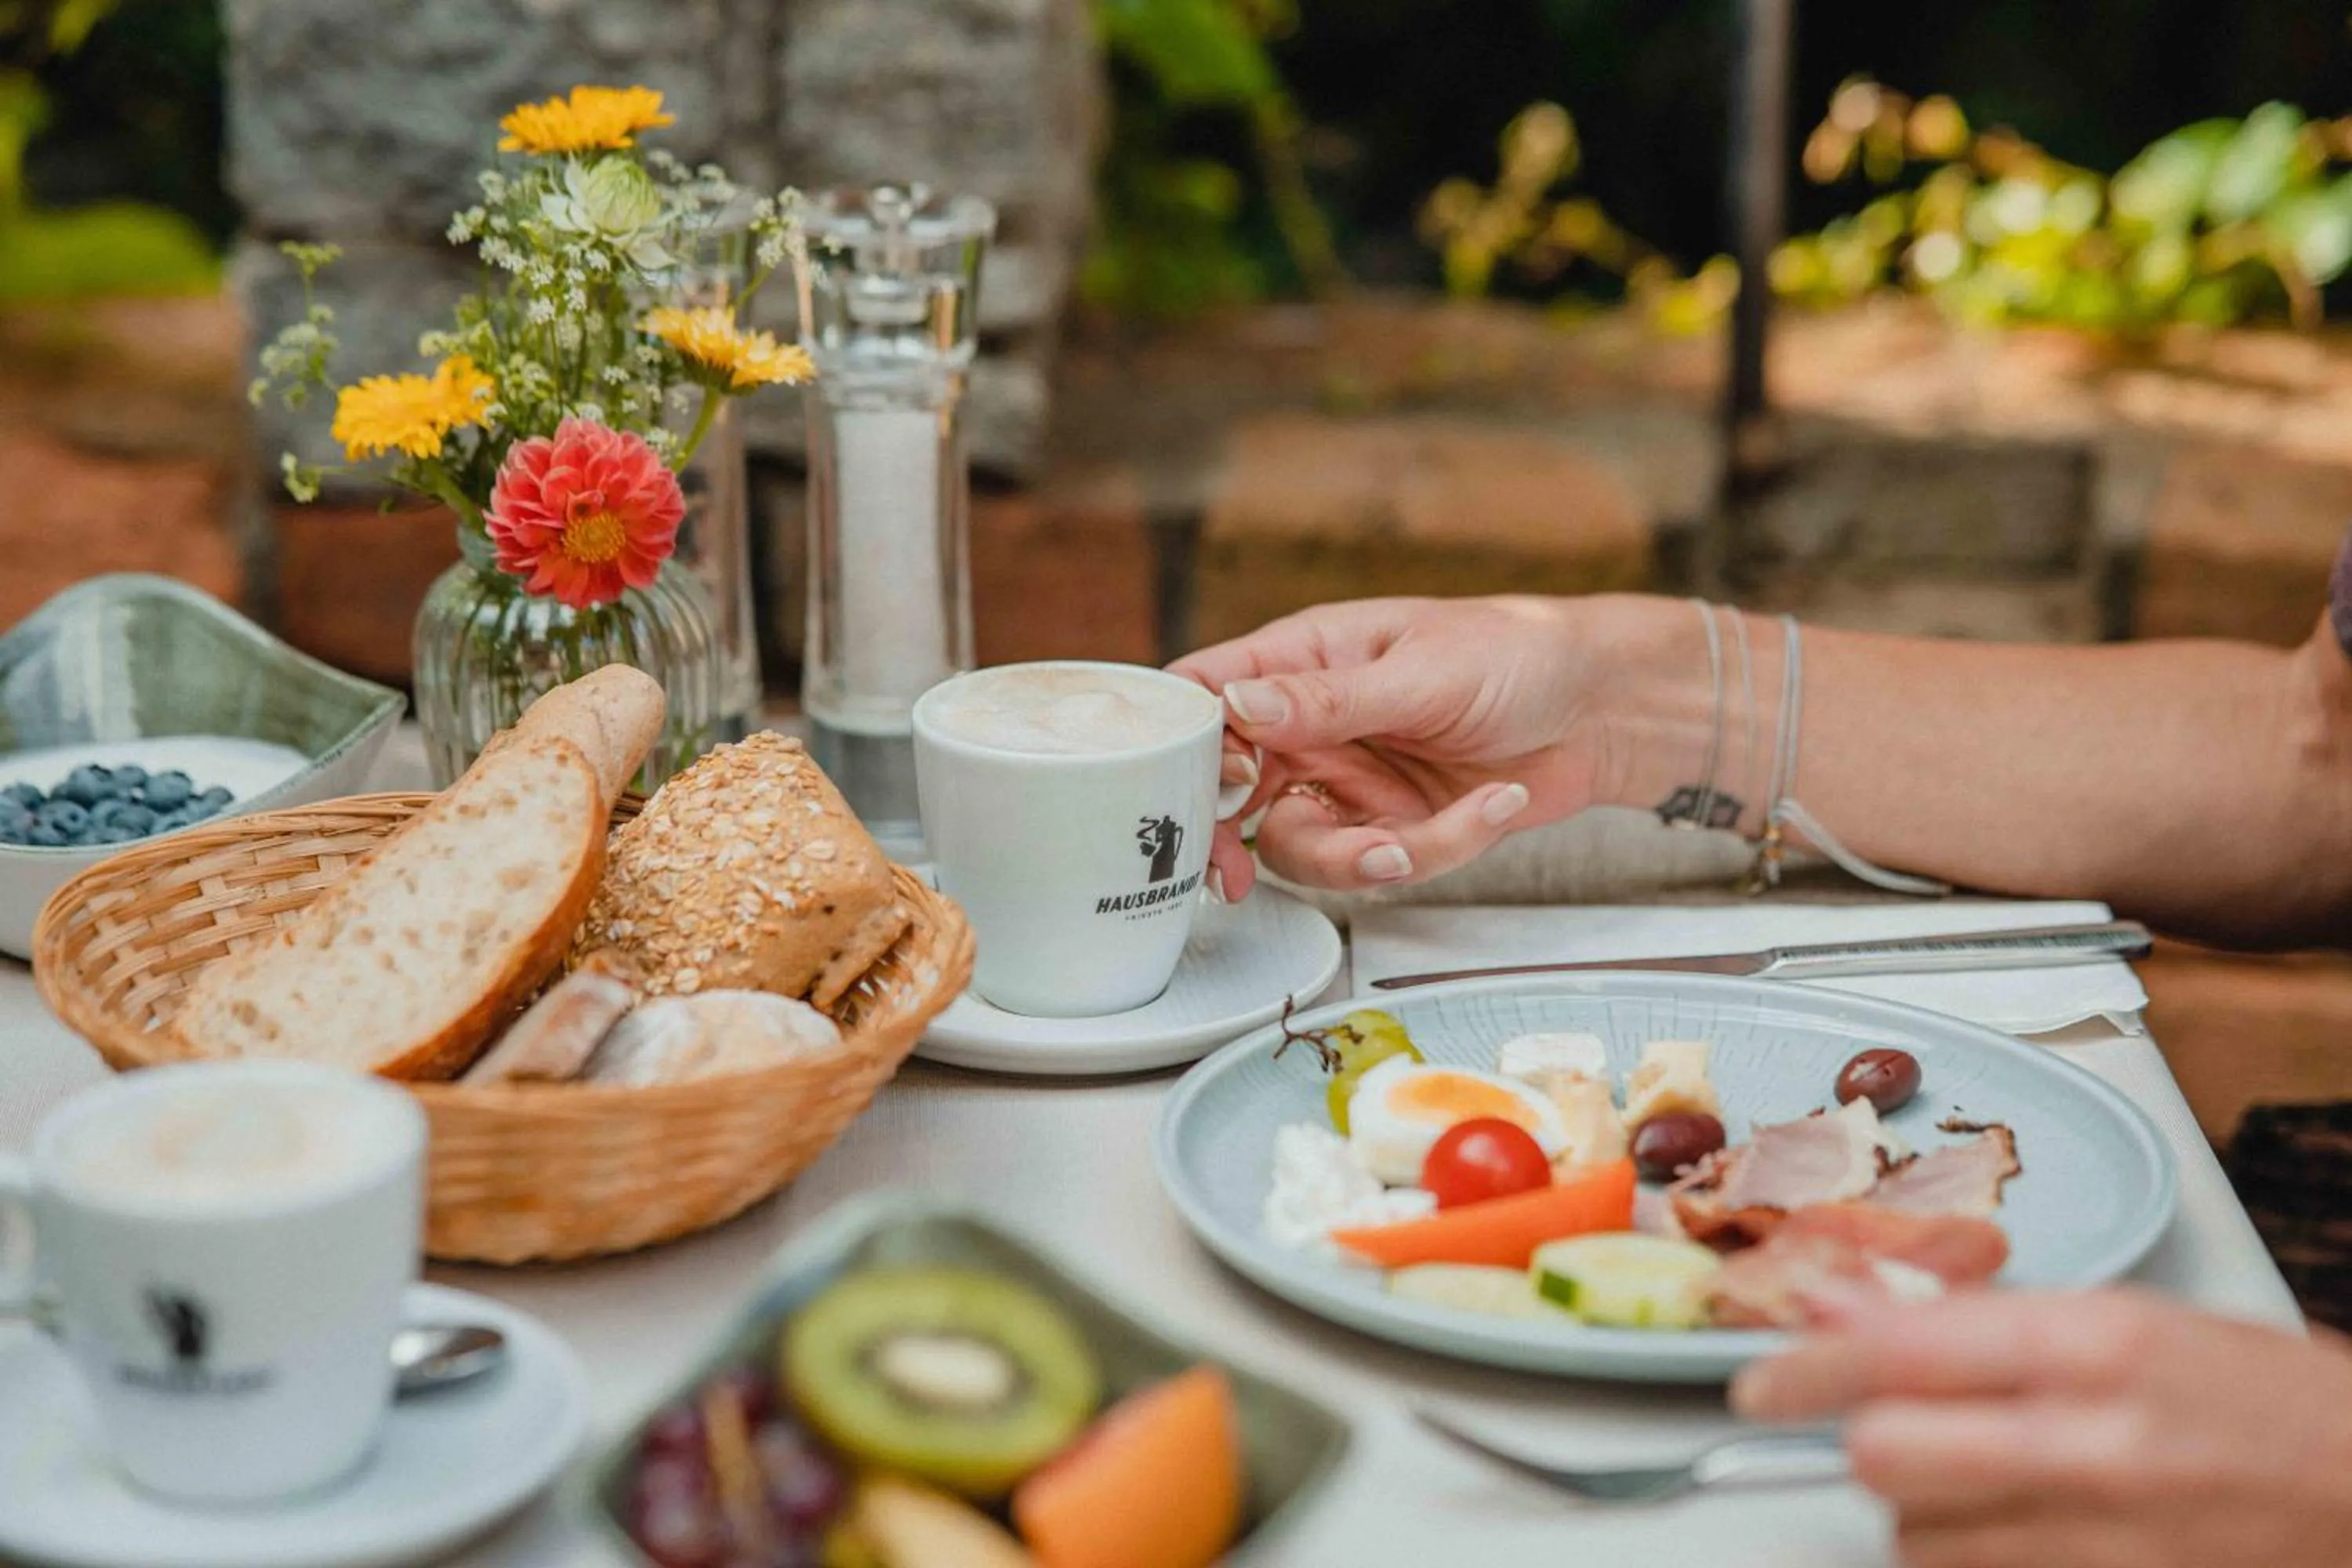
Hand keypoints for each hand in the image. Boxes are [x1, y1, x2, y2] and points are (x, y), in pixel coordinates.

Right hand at [1170, 595, 1673, 897]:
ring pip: (1299, 848)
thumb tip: (1236, 704)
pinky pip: (1382, 863)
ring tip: (1411, 842)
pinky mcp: (1396, 826)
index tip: (1208, 782)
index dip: (1186, 744)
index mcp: (1303, 660)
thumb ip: (1327, 700)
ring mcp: (1351, 781)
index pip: (1206, 695)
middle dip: (1235, 841)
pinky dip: (1439, 848)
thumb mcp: (1421, 671)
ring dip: (1353, 858)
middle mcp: (1313, 726)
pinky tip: (1495, 808)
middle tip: (1238, 875)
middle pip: (1229, 793)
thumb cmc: (1518, 653)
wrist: (1606, 706)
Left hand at [1732, 1289, 2351, 1567]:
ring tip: (1982, 1474)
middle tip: (1881, 1424)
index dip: (1805, 1371)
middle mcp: (2092, 1446)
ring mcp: (2105, 1543)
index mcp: (2094, 1348)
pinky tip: (2015, 1525)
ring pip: (1920, 1540)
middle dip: (1863, 1442)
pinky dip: (1972, 1559)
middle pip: (1884, 1459)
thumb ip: (1975, 1320)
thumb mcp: (2126, 1321)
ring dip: (1919, 1510)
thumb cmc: (2270, 1398)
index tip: (1759, 1382)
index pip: (1897, 1356)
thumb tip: (1835, 1304)